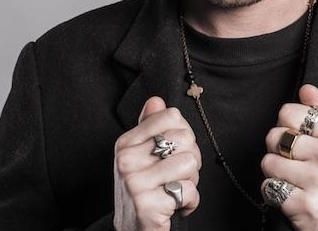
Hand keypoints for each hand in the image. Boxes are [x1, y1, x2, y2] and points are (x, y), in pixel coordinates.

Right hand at [113, 96, 200, 230]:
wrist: (131, 230)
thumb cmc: (143, 189)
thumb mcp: (141, 155)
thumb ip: (149, 127)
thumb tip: (156, 101)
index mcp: (126, 143)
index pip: (171, 116)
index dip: (184, 133)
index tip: (176, 150)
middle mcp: (126, 160)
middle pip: (185, 138)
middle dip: (191, 159)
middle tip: (178, 175)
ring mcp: (135, 183)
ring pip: (189, 163)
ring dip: (191, 181)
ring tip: (175, 189)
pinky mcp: (147, 206)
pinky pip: (187, 191)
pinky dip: (190, 201)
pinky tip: (175, 206)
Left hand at [261, 84, 317, 230]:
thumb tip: (307, 88)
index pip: (289, 112)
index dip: (287, 124)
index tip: (298, 137)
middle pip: (275, 136)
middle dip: (278, 149)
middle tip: (295, 161)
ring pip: (268, 162)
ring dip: (274, 172)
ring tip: (293, 179)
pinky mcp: (305, 205)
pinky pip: (268, 187)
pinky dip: (273, 192)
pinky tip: (291, 194)